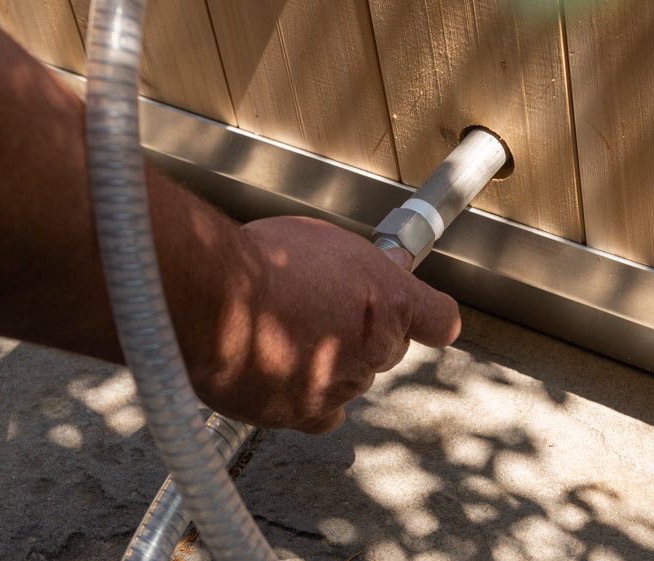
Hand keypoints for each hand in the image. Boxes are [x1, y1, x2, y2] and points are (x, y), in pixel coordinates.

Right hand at [182, 216, 460, 433]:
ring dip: (329, 363)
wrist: (214, 298)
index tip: (418, 315)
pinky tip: (286, 376)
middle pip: (386, 350)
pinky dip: (308, 398)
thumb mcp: (323, 239)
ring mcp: (340, 386)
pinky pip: (321, 414)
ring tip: (286, 333)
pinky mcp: (303, 414)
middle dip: (363, 332)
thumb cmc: (262, 261)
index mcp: (391, 302)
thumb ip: (362, 263)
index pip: (439, 320)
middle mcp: (374, 350)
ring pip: (350, 379)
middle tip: (323, 309)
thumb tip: (387, 263)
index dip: (427, 317)